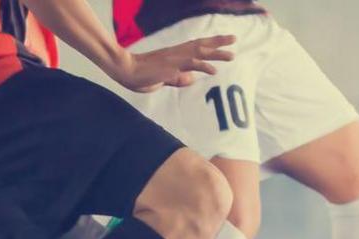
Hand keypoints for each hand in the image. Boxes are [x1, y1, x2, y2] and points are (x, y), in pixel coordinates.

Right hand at [113, 35, 234, 92]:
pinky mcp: (171, 67)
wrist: (124, 70)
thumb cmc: (140, 75)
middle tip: (234, 38)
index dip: (210, 44)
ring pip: (199, 52)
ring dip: (216, 53)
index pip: (196, 46)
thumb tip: (192, 79)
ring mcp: (174, 59)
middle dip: (219, 42)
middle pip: (201, 45)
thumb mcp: (163, 79)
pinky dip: (203, 66)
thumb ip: (177, 79)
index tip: (224, 42)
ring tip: (232, 55)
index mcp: (174, 54)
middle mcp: (176, 53)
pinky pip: (190, 65)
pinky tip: (214, 70)